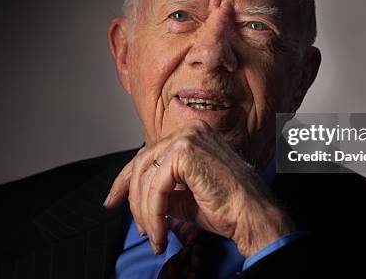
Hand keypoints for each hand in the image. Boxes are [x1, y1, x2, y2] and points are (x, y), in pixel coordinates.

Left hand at [103, 119, 294, 256]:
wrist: (253, 215)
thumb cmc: (227, 207)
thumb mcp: (185, 196)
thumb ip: (162, 189)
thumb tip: (137, 200)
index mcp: (192, 136)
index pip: (149, 154)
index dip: (126, 180)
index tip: (113, 200)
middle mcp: (189, 131)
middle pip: (142, 163)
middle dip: (132, 199)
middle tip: (137, 227)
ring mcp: (187, 138)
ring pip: (146, 176)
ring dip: (144, 212)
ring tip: (153, 235)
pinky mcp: (185, 152)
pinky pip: (156, 187)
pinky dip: (152, 213)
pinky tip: (159, 231)